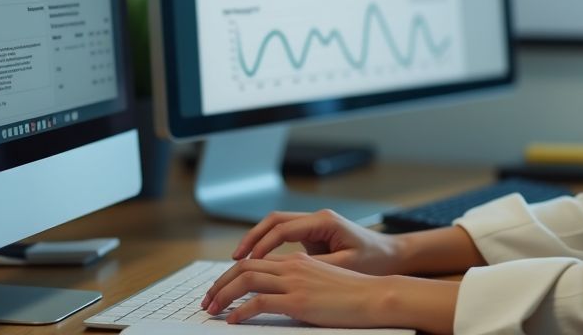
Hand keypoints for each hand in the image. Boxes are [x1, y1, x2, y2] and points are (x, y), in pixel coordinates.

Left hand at [200, 253, 395, 326]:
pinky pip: (259, 302)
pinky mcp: (299, 300)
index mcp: (298, 262)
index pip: (255, 261)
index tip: (220, 289)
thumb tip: (280, 297)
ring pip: (246, 280)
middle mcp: (293, 267)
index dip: (232, 274)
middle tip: (206, 300)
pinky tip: (232, 320)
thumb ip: (301, 284)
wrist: (376, 295)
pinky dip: (240, 310)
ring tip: (212, 309)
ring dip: (223, 295)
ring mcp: (295, 282)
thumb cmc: (355, 294)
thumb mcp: (323, 283)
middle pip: (244, 267)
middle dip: (219, 283)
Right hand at [230, 208, 403, 275]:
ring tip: (240, 260)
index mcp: (324, 222)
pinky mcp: (315, 235)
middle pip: (274, 221)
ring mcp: (315, 225)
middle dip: (251, 238)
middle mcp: (317, 219)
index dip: (261, 245)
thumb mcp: (345, 266)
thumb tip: (287, 274)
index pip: (282, 228)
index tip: (247, 262)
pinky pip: (285, 236)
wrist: (394, 255)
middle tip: (234, 259)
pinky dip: (269, 246)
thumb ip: (316, 268)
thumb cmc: (375, 260)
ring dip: (258, 241)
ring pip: (277, 226)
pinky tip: (259, 263)